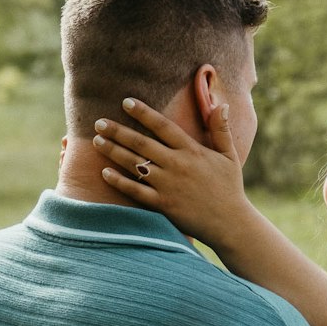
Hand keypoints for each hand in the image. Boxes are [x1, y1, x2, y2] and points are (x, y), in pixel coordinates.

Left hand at [92, 98, 249, 247]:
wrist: (229, 223)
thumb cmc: (229, 188)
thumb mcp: (229, 156)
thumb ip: (221, 130)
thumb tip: (221, 104)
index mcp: (192, 151)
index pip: (163, 126)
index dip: (143, 113)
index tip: (126, 102)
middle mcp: (177, 165)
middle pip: (141, 143)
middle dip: (118, 131)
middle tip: (99, 122)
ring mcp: (168, 185)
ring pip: (135, 164)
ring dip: (113, 151)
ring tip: (96, 141)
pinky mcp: (162, 204)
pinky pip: (135, 191)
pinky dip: (119, 181)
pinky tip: (104, 172)